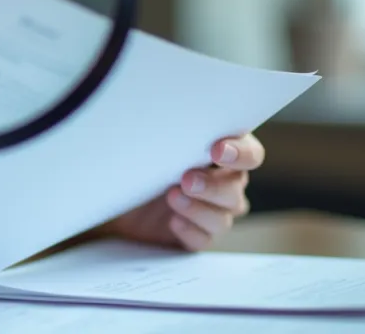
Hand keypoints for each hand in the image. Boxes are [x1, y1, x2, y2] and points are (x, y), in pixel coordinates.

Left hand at [101, 133, 264, 250]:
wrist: (114, 194)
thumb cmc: (142, 159)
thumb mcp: (156, 144)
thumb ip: (176, 137)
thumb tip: (174, 124)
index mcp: (223, 154)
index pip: (250, 154)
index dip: (241, 153)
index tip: (217, 150)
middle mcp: (224, 183)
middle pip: (236, 188)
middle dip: (213, 185)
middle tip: (186, 179)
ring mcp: (211, 212)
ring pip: (223, 218)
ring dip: (199, 209)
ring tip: (172, 197)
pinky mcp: (195, 235)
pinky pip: (203, 239)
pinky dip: (190, 231)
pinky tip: (173, 221)